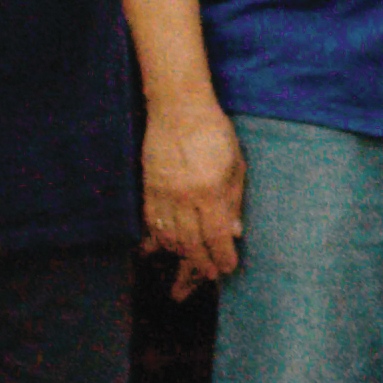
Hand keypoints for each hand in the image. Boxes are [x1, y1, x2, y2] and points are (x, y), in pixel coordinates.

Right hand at [143, 99, 245, 293]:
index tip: (228, 267)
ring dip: (181, 254)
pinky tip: (167, 246)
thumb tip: (235, 232)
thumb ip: (234, 200)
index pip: (216, 236)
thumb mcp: (235, 164)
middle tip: (212, 274)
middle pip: (190, 243)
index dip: (222, 257)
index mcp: (209, 191)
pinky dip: (159, 239)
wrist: (177, 108)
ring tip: (192, 262)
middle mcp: (183, 197)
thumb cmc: (214, 132)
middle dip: (202, 264)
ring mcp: (161, 194)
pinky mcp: (147, 188)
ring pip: (168, 237)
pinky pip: (150, 223)